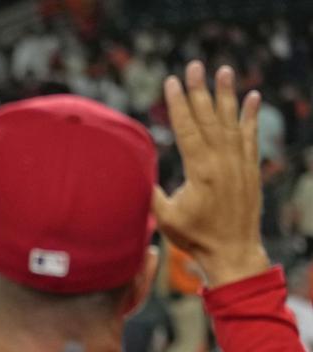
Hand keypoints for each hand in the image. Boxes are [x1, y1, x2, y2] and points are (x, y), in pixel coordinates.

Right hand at [151, 61, 270, 286]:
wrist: (232, 251)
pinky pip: (251, 136)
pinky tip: (252, 97)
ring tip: (224, 71)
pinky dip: (251, 116)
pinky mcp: (251, 169)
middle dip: (199, 90)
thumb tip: (135, 173)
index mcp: (200, 171)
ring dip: (226, 95)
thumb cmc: (194, 237)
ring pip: (231, 122)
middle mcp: (223, 162)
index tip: (172, 81)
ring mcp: (239, 164)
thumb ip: (153, 192)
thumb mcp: (166, 217)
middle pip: (208, 118)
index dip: (178, 104)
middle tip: (194, 65)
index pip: (187, 129)